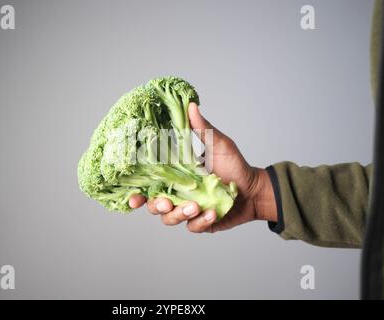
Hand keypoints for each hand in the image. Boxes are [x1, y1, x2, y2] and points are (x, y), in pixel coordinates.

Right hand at [129, 102, 276, 232]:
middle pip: (154, 207)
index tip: (132, 197)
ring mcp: (189, 210)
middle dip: (156, 206)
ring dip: (180, 214)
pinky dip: (201, 222)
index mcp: (175, 177)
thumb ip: (203, 129)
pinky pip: (193, 227)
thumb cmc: (234, 165)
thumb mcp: (218, 144)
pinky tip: (212, 213)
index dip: (137, 194)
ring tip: (196, 206)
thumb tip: (192, 105)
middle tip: (166, 202)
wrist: (254, 189)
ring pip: (171, 219)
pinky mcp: (202, 223)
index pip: (149, 186)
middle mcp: (178, 195)